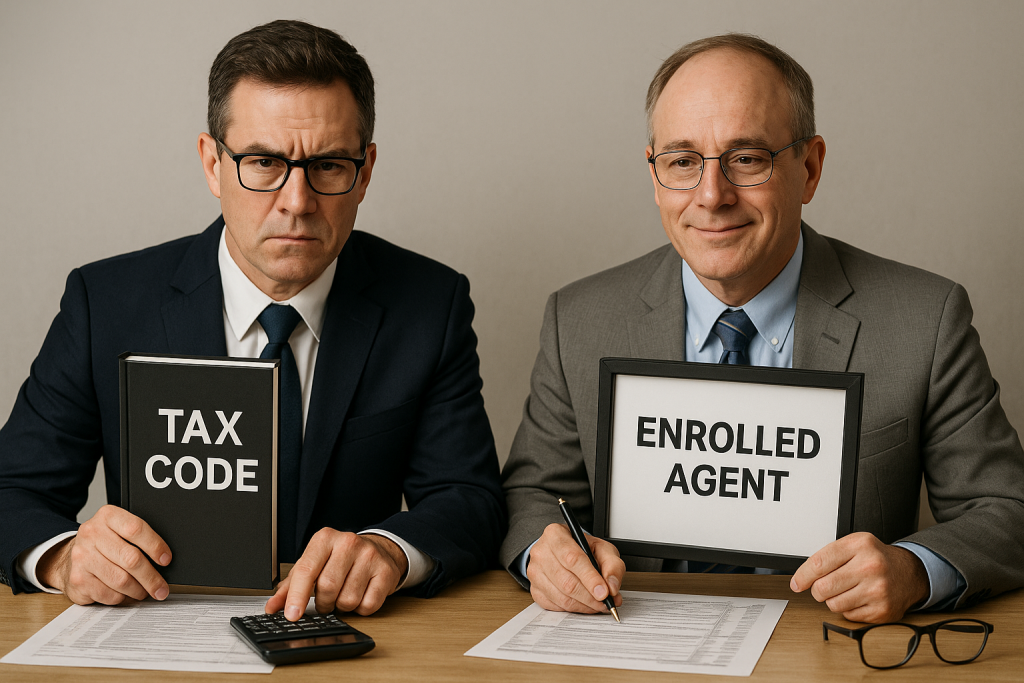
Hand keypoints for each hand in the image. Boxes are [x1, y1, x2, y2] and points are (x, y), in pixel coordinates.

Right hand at [37, 504, 171, 605]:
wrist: (69, 557)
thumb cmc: (103, 544)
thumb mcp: (118, 530)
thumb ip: (138, 537)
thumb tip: (165, 558)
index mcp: (107, 516)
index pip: (136, 529)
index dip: (155, 546)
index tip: (166, 559)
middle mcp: (92, 534)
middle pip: (131, 558)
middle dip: (151, 577)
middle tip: (161, 588)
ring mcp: (82, 557)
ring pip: (121, 580)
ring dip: (138, 590)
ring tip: (145, 592)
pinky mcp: (78, 579)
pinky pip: (108, 594)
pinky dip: (122, 598)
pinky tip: (126, 595)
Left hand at [266, 529, 407, 619]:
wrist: (378, 550)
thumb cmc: (340, 559)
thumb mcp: (313, 565)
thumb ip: (290, 587)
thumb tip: (272, 607)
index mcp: (324, 539)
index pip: (306, 570)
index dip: (297, 596)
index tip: (292, 615)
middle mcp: (348, 542)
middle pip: (327, 587)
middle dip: (324, 603)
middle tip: (326, 601)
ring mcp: (370, 556)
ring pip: (348, 599)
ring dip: (342, 606)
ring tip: (344, 594)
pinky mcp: (386, 572)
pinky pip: (368, 605)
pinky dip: (361, 609)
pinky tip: (360, 595)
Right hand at [526, 522, 624, 613]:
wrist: (562, 552)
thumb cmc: (581, 548)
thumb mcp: (601, 548)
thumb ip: (612, 565)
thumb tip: (612, 586)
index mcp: (556, 535)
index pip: (572, 559)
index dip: (590, 578)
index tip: (604, 592)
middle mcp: (541, 552)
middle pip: (567, 582)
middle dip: (590, 597)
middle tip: (606, 602)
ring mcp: (535, 572)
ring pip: (562, 597)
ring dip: (584, 605)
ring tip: (598, 604)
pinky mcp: (535, 590)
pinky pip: (556, 606)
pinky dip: (574, 609)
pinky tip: (584, 604)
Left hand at [790, 532, 928, 622]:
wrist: (909, 573)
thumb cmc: (876, 558)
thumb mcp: (854, 545)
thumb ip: (828, 556)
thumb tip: (801, 578)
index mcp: (859, 545)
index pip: (819, 563)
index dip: (802, 576)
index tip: (796, 583)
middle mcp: (870, 566)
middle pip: (822, 587)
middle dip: (817, 590)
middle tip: (823, 587)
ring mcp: (877, 590)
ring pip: (833, 604)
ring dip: (832, 600)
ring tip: (844, 590)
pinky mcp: (882, 610)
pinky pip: (848, 615)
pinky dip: (848, 609)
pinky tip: (857, 598)